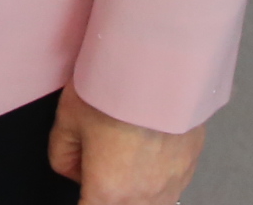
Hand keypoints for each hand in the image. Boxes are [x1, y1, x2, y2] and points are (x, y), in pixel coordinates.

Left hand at [46, 87, 205, 203]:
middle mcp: (143, 194)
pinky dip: (156, 179)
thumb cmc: (116, 86)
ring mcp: (171, 181)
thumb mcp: (67, 118)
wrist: (162, 61)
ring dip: (133, 192)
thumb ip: (62, 154)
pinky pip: (170, 187)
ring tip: (124, 159)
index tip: (84, 184)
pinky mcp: (190, 163)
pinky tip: (148, 154)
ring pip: (150, 204)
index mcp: (108, 191)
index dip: (83, 196)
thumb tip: (72, 166)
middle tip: (99, 163)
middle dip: (105, 195)